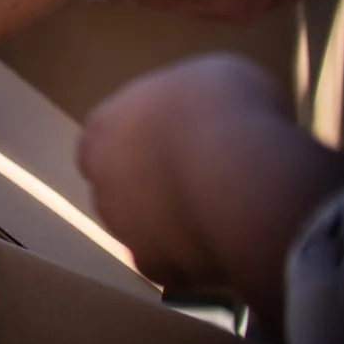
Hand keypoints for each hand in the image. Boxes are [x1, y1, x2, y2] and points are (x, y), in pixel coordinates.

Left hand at [79, 52, 343, 318]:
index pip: (107, 137)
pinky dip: (194, 261)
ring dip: (170, 223)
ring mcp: (124, 225)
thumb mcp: (215, 77)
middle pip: (120, 184)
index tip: (178, 142)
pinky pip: (173, 267)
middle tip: (200, 180)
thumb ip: (196, 101)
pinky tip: (225, 246)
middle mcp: (101, 177)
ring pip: (142, 228)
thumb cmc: (228, 110)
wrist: (242, 176)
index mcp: (105, 126)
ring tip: (219, 214)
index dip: (143, 141)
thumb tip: (211, 114)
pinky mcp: (155, 265)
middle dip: (151, 184)